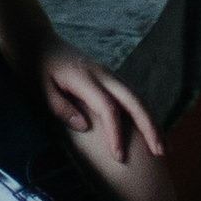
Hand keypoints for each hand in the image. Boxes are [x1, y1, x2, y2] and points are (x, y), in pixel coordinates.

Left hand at [35, 40, 164, 171]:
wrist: (39, 42)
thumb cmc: (37, 68)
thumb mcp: (40, 88)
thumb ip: (61, 107)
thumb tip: (85, 127)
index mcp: (85, 78)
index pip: (108, 108)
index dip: (116, 134)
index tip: (119, 157)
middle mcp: (103, 75)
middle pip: (133, 100)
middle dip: (149, 127)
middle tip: (160, 153)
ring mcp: (109, 74)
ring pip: (137, 97)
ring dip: (152, 121)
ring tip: (163, 147)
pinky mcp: (110, 78)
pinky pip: (132, 96)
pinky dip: (144, 114)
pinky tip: (149, 131)